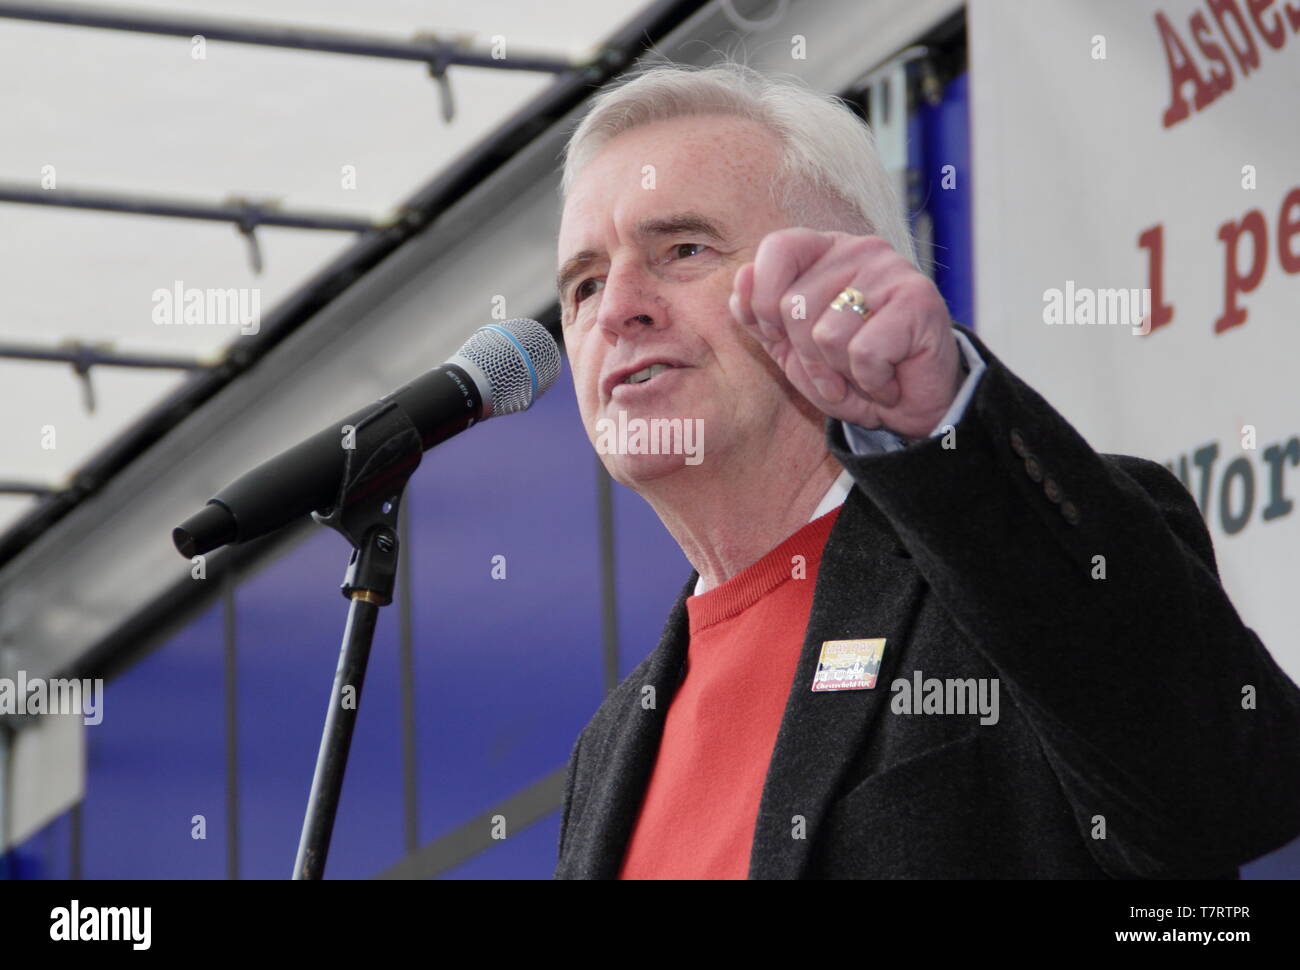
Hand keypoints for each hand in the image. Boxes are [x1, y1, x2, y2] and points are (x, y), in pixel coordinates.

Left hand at [728, 228, 962, 440]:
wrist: (910, 409)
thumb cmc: (848, 374)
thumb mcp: (788, 347)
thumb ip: (758, 314)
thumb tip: (741, 276)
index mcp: (824, 250)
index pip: (777, 248)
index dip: (765, 302)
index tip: (783, 336)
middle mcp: (859, 250)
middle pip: (794, 305)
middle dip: (808, 356)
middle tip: (839, 367)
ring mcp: (892, 270)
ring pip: (827, 334)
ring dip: (841, 372)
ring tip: (866, 371)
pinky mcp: (920, 299)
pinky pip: (864, 353)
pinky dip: (872, 381)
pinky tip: (889, 378)